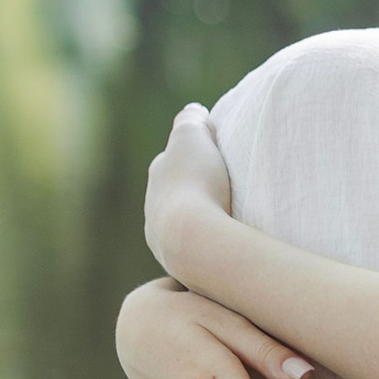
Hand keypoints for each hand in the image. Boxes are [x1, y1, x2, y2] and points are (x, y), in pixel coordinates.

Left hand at [142, 104, 232, 281]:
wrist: (193, 239)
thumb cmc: (195, 183)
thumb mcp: (192, 136)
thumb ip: (190, 120)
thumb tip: (193, 111)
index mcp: (158, 175)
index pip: (173, 160)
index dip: (193, 156)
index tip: (212, 155)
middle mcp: (153, 209)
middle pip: (176, 195)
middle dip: (194, 191)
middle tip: (221, 190)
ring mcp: (163, 241)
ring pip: (183, 226)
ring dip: (200, 221)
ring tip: (225, 222)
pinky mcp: (180, 267)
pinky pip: (196, 250)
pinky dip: (207, 244)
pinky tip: (224, 245)